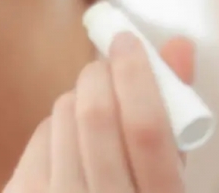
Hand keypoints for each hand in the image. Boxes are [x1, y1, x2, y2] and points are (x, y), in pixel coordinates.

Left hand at [4, 34, 194, 191]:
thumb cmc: (139, 190)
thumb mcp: (169, 171)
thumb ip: (175, 114)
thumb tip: (177, 46)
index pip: (146, 129)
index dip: (136, 76)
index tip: (128, 41)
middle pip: (94, 116)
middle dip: (98, 75)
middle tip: (105, 65)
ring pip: (63, 117)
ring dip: (78, 100)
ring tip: (93, 112)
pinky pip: (40, 135)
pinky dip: (57, 126)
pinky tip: (71, 143)